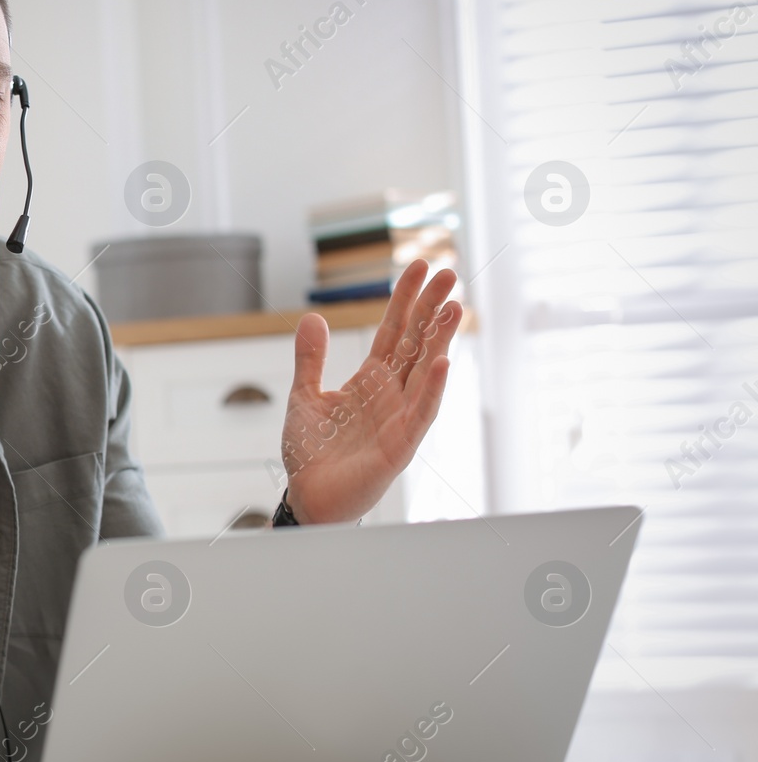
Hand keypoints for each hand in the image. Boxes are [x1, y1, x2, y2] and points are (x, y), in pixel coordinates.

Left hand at [279, 259, 462, 523]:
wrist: (307, 496)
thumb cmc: (312, 452)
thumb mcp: (305, 396)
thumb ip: (310, 359)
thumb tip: (312, 317)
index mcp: (372, 380)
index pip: (395, 331)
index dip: (406, 299)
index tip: (418, 265)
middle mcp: (392, 394)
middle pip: (417, 343)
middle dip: (432, 308)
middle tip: (449, 271)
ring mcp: (400, 418)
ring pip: (426, 372)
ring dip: (442, 341)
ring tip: (456, 307)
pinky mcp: (401, 446)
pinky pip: (421, 414)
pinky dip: (432, 390)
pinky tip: (443, 363)